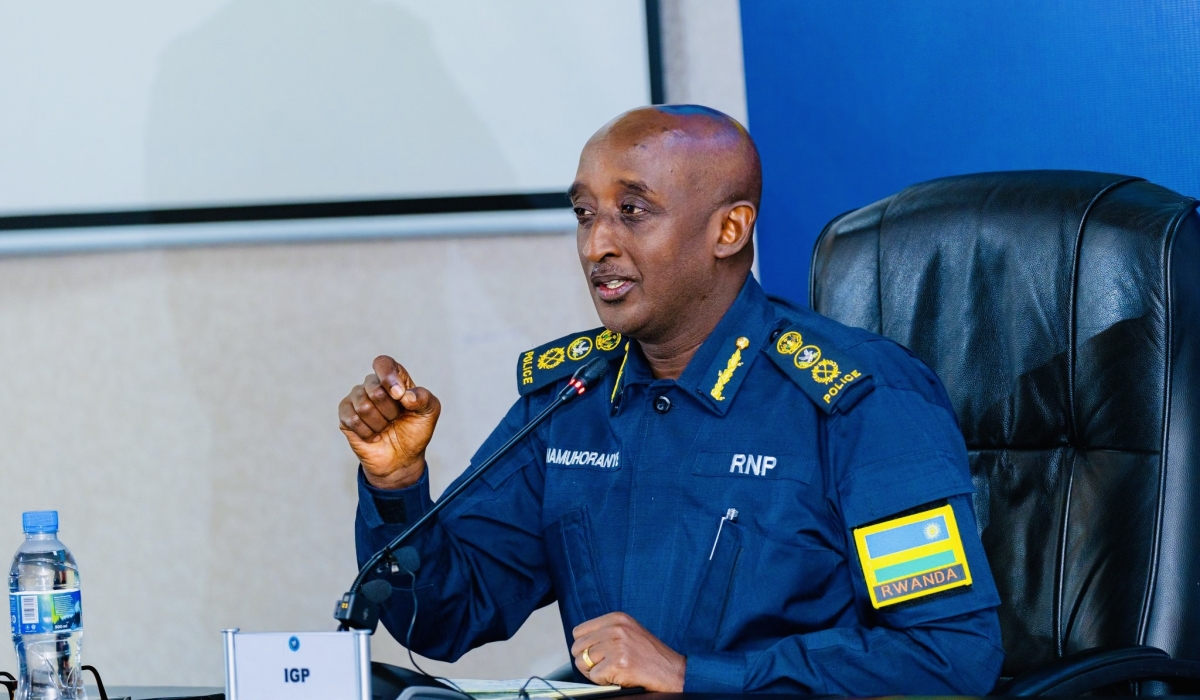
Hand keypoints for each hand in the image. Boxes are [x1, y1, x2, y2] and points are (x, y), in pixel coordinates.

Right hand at [338, 355, 440, 489]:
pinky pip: (352, 419)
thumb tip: (405, 395)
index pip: (383, 363)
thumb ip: (423, 398)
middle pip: (375, 388)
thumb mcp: (429, 413)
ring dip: (380, 423)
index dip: (388, 377)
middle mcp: (372, 384)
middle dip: (390, 411)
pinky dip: (368, 432)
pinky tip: (374, 435)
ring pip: (363, 405)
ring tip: (385, 427)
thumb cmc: (415, 431)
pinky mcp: (345, 415)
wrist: (402, 459)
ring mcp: (356, 398)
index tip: (399, 395)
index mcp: (393, 378)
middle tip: (395, 419)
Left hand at [571, 612, 685, 691]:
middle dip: (585, 661)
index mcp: (616, 618)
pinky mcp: (617, 664)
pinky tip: (617, 677)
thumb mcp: (628, 631)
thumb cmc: (649, 655)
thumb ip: (606, 631)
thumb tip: (580, 642)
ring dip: (593, 672)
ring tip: (611, 671)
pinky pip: (594, 676)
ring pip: (582, 662)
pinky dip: (603, 681)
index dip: (583, 646)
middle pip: (577, 647)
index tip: (593, 654)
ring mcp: (616, 646)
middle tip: (600, 667)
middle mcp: (615, 629)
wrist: (670, 670)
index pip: (579, 631)